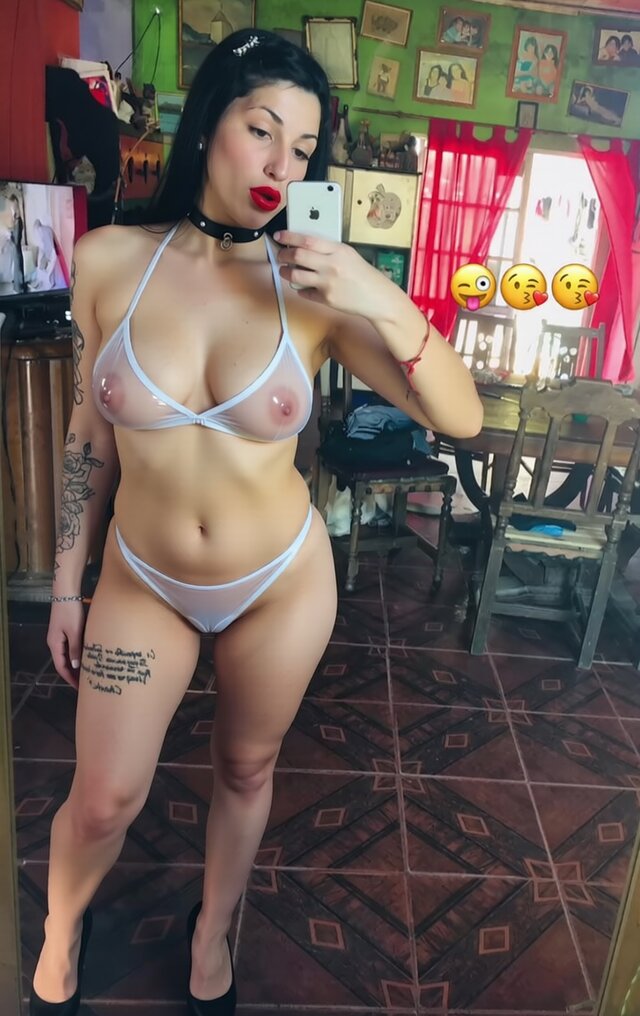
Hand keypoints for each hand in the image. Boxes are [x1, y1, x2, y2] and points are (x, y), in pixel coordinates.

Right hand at [47, 600, 85, 688]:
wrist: (66, 593)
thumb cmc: (70, 612)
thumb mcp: (74, 631)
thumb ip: (75, 649)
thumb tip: (76, 666)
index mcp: (54, 644)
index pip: (61, 667)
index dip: (69, 678)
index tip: (79, 688)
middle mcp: (55, 642)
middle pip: (64, 662)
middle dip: (73, 673)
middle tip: (86, 683)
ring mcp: (60, 636)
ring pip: (68, 655)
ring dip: (76, 664)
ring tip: (88, 672)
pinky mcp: (65, 630)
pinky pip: (71, 647)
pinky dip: (78, 654)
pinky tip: (87, 656)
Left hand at [274, 230, 396, 319]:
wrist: (377, 297)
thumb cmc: (363, 275)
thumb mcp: (349, 254)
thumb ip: (329, 250)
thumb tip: (305, 246)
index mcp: (338, 250)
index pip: (307, 240)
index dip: (289, 237)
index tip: (279, 235)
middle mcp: (331, 265)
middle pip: (298, 256)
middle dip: (284, 254)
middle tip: (280, 255)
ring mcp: (327, 283)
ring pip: (296, 275)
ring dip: (286, 272)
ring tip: (285, 270)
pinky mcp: (326, 299)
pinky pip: (304, 292)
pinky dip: (300, 289)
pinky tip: (302, 286)